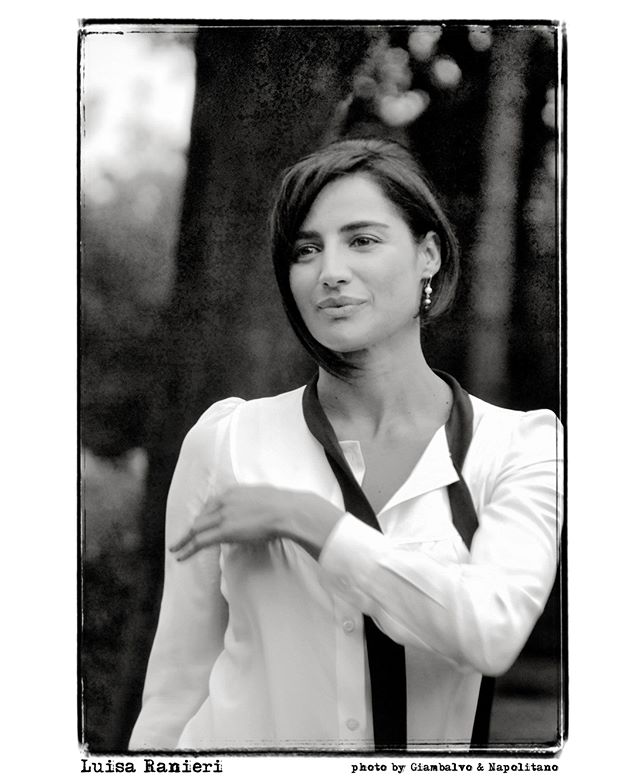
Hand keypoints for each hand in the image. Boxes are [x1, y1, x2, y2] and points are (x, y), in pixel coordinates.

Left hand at [169, 484, 343, 561]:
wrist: (287, 510)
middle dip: (190, 529)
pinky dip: (188, 548)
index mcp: (233, 492)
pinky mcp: (225, 531)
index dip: (203, 516)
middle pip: (201, 517)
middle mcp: (224, 501)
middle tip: (181, 539)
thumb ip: (253, 504)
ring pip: (197, 529)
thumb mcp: (263, 498)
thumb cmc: (283, 505)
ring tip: (176, 549)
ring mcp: (223, 515)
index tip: (198, 524)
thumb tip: (254, 512)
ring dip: (184, 540)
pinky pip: (201, 541)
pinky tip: (181, 556)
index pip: (211, 504)